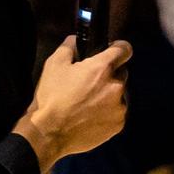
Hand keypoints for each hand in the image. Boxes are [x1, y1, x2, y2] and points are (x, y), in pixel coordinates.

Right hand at [19, 37, 130, 165]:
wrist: (49, 133)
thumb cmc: (51, 98)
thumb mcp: (54, 64)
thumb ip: (70, 46)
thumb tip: (76, 40)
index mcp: (102, 69)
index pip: (124, 49)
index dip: (118, 48)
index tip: (112, 51)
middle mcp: (116, 87)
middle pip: (121, 72)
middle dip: (109, 74)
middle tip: (89, 82)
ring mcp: (119, 108)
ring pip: (119, 94)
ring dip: (109, 94)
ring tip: (87, 102)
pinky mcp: (117, 124)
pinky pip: (117, 112)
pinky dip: (108, 111)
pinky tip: (90, 115)